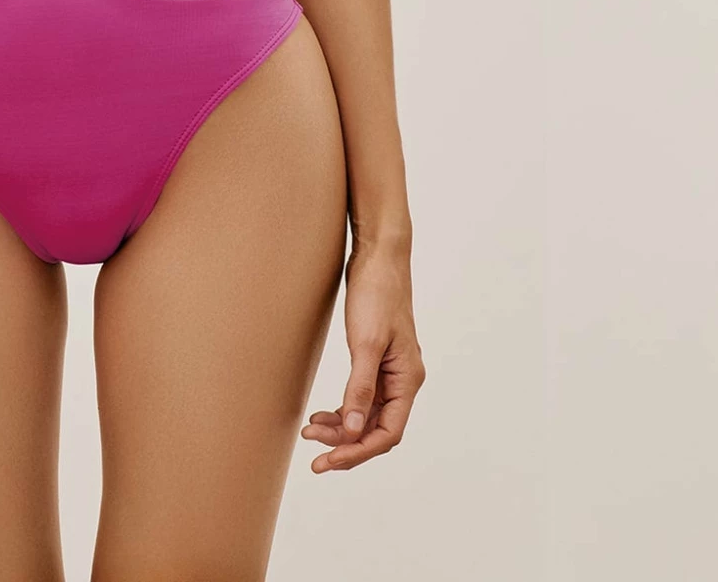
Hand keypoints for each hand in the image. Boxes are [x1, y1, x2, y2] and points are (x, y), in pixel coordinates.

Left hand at [301, 240, 424, 471]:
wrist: (377, 256)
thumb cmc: (377, 294)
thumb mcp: (366, 342)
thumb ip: (360, 387)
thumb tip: (352, 431)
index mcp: (408, 380)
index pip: (387, 433)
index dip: (358, 451)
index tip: (329, 461)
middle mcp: (403, 381)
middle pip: (376, 429)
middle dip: (346, 445)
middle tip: (313, 457)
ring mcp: (390, 371)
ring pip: (366, 415)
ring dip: (340, 429)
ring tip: (310, 431)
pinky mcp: (375, 360)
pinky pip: (361, 397)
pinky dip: (342, 409)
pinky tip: (322, 414)